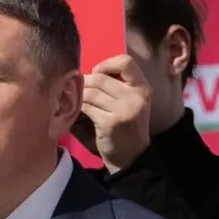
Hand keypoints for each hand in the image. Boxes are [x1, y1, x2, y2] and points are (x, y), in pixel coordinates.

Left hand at [81, 55, 152, 172]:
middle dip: (85, 81)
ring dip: (79, 94)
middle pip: (101, 78)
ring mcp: (124, 110)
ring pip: (91, 92)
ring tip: (75, 98)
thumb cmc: (127, 125)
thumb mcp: (132, 101)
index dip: (107, 64)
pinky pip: (87, 107)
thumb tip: (88, 70)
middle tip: (77, 87)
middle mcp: (136, 97)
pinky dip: (78, 106)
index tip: (97, 73)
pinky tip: (76, 109)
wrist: (132, 156)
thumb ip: (118, 84)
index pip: (126, 62)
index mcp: (143, 87)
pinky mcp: (109, 123)